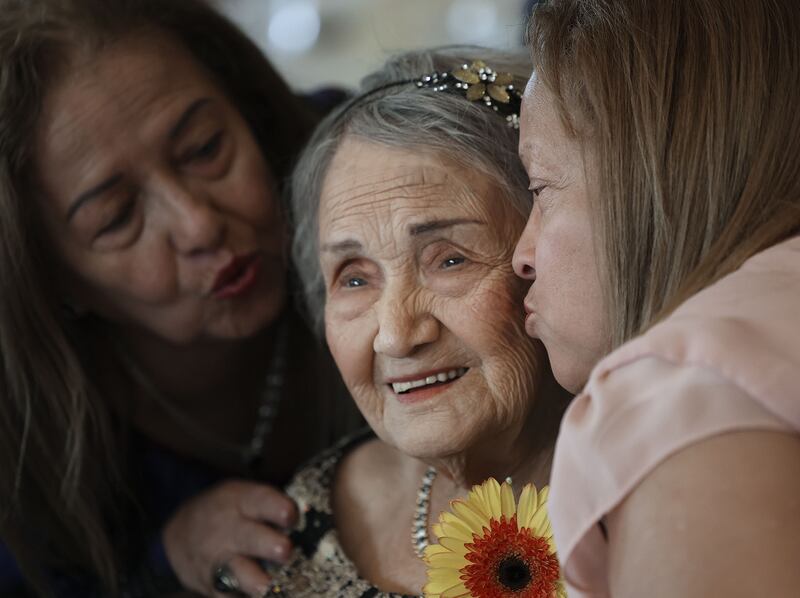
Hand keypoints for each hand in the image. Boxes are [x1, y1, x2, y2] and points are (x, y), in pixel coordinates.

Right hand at [163, 479, 296, 596]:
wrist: (180, 536)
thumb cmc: (227, 513)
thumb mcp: (242, 497)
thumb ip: (272, 506)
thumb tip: (313, 520)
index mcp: (239, 501)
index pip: (258, 500)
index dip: (275, 507)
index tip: (291, 515)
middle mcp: (227, 529)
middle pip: (248, 537)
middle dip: (267, 544)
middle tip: (285, 551)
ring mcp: (218, 560)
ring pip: (237, 572)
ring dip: (255, 581)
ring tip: (268, 585)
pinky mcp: (214, 587)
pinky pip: (230, 596)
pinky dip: (245, 597)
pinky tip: (267, 595)